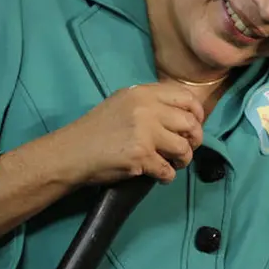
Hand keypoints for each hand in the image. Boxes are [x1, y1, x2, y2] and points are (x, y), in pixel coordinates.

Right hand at [54, 83, 204, 185]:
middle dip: (194, 139)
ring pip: (183, 147)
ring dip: (183, 159)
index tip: (195, 124)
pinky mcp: (141, 156)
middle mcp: (147, 109)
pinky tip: (160, 175)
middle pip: (190, 123)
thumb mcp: (123, 103)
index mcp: (143, 93)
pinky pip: (168, 169)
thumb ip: (150, 103)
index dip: (197, 113)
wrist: (72, 152)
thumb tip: (182, 113)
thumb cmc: (97, 129)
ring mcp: (145, 132)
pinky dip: (167, 176)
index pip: (186, 97)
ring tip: (174, 163)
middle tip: (185, 148)